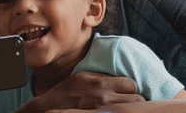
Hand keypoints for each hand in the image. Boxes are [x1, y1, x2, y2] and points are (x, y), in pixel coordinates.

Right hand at [13, 71, 141, 112]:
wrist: (49, 107)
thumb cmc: (66, 92)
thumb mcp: (83, 77)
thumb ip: (102, 77)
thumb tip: (118, 77)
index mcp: (101, 83)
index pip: (131, 85)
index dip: (131, 89)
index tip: (127, 92)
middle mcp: (104, 97)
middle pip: (136, 99)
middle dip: (135, 101)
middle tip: (128, 103)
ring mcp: (102, 110)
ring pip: (131, 110)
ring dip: (130, 109)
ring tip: (123, 109)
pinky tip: (116, 112)